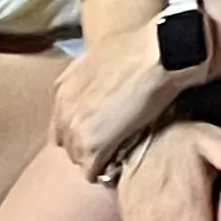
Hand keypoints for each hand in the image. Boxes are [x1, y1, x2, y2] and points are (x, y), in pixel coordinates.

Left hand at [56, 20, 200, 181]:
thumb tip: (102, 94)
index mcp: (62, 92)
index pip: (62, 126)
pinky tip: (125, 157)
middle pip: (68, 145)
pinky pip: (93, 171)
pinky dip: (108, 169)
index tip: (103, 130)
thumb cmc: (140, 48)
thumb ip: (90, 82)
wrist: (158, 53)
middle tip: (115, 141)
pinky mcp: (92, 146)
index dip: (84, 129)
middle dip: (89, 145)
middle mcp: (62, 113)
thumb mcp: (100, 60)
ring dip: (99, 157)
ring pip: (79, 160)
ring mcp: (74, 131)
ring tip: (123, 148)